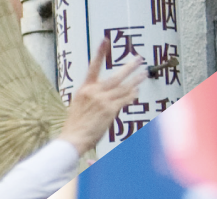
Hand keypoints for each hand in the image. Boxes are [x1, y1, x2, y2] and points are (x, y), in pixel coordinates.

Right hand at [60, 38, 144, 155]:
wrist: (73, 139)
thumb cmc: (75, 127)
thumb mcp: (80, 107)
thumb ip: (94, 98)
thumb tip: (109, 96)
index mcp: (84, 90)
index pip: (93, 67)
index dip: (100, 53)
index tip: (105, 40)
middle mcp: (94, 92)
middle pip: (115, 76)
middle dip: (129, 67)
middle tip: (139, 59)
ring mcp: (102, 100)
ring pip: (124, 87)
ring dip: (135, 81)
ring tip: (143, 74)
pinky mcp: (109, 109)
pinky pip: (125, 99)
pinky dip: (132, 96)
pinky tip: (136, 93)